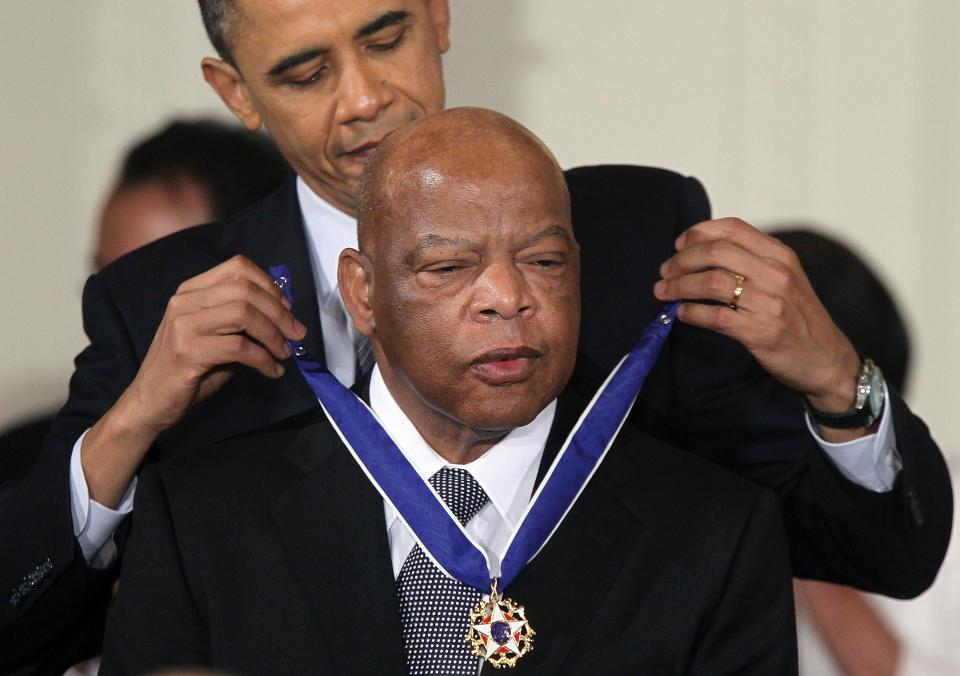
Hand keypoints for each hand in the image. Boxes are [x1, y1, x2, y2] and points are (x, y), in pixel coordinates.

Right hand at [126, 255, 305, 432]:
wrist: (150, 401)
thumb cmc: (189, 369)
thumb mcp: (217, 336)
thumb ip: (242, 320)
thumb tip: (285, 313)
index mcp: (192, 290)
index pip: (238, 267)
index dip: (270, 286)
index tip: (288, 309)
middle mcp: (185, 301)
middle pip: (245, 290)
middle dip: (279, 312)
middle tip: (297, 334)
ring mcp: (183, 325)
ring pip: (244, 314)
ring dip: (273, 335)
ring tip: (285, 353)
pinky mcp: (187, 352)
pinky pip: (239, 348)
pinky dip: (264, 359)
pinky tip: (273, 371)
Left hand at [653, 218, 860, 414]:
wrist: (827, 360)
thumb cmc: (797, 317)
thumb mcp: (784, 278)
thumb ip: (751, 261)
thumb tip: (700, 252)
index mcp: (780, 255)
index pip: (732, 228)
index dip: (697, 233)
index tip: (678, 246)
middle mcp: (776, 274)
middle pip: (715, 252)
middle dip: (681, 261)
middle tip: (665, 272)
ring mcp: (770, 302)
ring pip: (711, 283)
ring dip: (679, 286)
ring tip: (664, 292)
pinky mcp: (761, 332)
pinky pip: (716, 317)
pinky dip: (692, 313)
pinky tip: (682, 314)